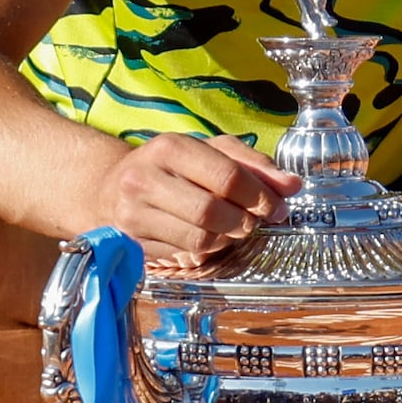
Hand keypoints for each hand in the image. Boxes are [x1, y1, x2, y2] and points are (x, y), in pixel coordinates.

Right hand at [100, 132, 298, 266]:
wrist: (108, 188)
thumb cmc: (170, 168)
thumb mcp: (209, 153)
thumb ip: (253, 166)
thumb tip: (293, 185)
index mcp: (169, 147)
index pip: (225, 175)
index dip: (259, 195)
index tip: (277, 206)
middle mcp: (145, 178)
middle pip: (212, 211)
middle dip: (244, 221)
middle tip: (254, 221)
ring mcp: (134, 214)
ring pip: (198, 239)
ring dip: (226, 239)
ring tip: (232, 229)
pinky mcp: (131, 242)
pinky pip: (182, 255)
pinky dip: (205, 251)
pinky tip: (208, 238)